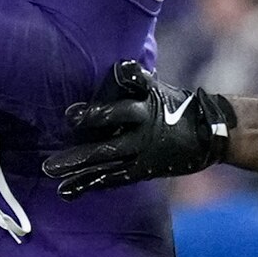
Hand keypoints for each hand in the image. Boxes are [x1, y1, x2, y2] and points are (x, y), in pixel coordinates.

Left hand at [42, 61, 233, 198]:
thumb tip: (112, 67)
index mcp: (148, 102)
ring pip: (107, 159)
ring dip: (77, 166)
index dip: (98, 109)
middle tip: (58, 144)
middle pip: (110, 135)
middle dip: (84, 140)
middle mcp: (144, 127)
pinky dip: (90, 183)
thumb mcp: (157, 88)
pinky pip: (114, 177)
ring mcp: (144, 150)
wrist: (208, 132)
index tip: (73, 113)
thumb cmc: (174, 104)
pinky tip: (67, 189)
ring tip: (49, 170)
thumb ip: (133, 80)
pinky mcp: (144, 169)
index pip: (121, 104)